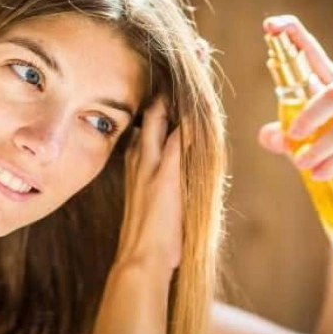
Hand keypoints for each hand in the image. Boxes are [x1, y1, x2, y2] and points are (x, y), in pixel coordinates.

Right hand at [91, 100, 182, 333]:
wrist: (141, 258)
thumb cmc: (148, 237)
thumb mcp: (149, 200)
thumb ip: (157, 181)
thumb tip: (175, 173)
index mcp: (134, 163)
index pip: (146, 125)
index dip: (159, 107)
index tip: (172, 91)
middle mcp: (138, 157)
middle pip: (150, 115)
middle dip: (165, 94)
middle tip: (183, 75)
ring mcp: (149, 164)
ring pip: (160, 120)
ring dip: (175, 101)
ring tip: (192, 82)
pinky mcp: (164, 175)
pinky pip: (177, 140)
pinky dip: (188, 123)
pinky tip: (198, 109)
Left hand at [258, 15, 332, 179]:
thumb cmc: (328, 146)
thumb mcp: (302, 137)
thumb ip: (282, 134)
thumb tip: (270, 137)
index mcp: (329, 82)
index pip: (312, 52)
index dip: (293, 35)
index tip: (270, 25)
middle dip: (310, 115)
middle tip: (292, 136)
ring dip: (321, 148)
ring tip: (301, 165)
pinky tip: (320, 174)